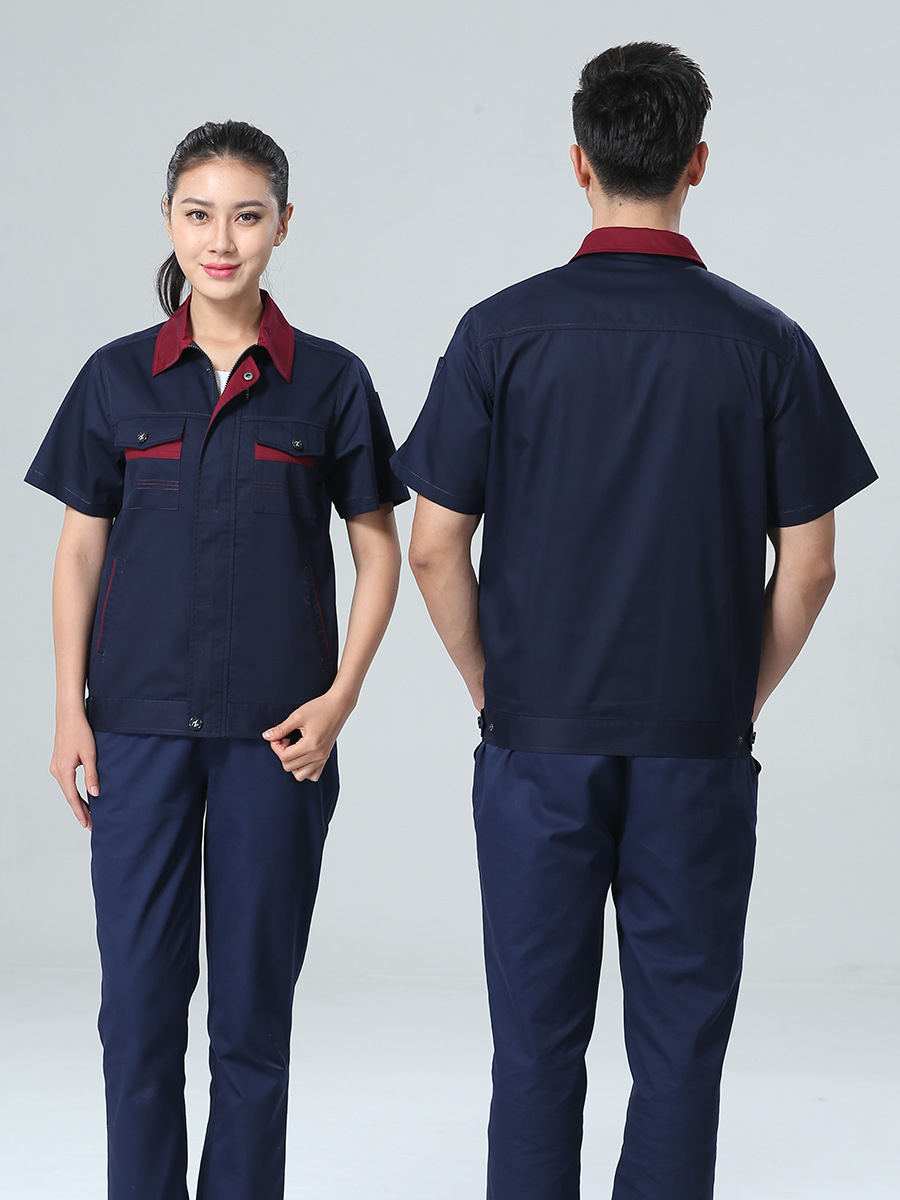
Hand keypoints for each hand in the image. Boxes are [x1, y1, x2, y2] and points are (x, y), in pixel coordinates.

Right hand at [50, 709, 97, 828]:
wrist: (69, 716)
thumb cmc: (80, 732)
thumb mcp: (90, 754)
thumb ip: (92, 775)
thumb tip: (94, 793)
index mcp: (64, 770)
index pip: (73, 797)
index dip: (81, 812)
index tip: (87, 824)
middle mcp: (57, 771)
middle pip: (69, 796)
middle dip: (80, 810)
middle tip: (90, 823)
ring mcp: (56, 767)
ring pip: (67, 790)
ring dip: (77, 801)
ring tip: (88, 813)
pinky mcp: (58, 763)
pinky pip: (66, 782)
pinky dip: (74, 791)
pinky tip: (81, 796)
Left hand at [262, 689, 353, 781]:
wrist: (338, 706)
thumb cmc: (321, 708)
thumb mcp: (297, 716)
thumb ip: (281, 729)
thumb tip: (267, 736)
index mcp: (311, 745)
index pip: (285, 757)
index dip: (276, 747)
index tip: (277, 736)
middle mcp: (318, 755)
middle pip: (289, 767)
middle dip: (282, 754)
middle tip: (284, 739)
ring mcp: (323, 758)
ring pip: (300, 775)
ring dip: (292, 764)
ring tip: (293, 748)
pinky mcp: (325, 757)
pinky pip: (313, 775)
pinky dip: (304, 769)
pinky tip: (301, 755)